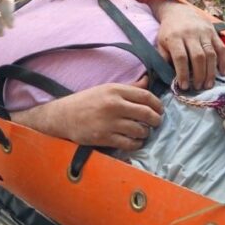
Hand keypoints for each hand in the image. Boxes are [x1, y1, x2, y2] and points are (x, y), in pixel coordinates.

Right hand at [30, 77, 163, 150]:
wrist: (64, 116)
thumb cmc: (86, 101)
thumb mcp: (107, 89)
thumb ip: (129, 87)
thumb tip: (147, 81)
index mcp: (116, 90)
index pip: (146, 96)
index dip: (157, 104)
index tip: (160, 109)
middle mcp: (114, 105)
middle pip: (146, 113)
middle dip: (156, 120)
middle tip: (156, 122)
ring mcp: (110, 123)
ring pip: (140, 130)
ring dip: (146, 133)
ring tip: (144, 132)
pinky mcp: (105, 138)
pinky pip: (129, 143)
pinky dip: (136, 144)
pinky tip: (135, 141)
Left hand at [154, 2, 224, 89]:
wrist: (179, 11)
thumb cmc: (169, 31)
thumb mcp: (161, 43)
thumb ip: (165, 58)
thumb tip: (171, 77)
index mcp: (174, 37)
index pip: (180, 57)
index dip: (183, 73)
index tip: (184, 86)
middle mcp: (190, 34)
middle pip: (198, 57)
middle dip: (199, 75)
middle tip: (198, 88)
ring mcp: (204, 32)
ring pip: (211, 54)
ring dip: (211, 72)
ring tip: (208, 85)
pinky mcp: (213, 32)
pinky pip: (221, 47)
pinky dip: (224, 61)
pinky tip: (223, 72)